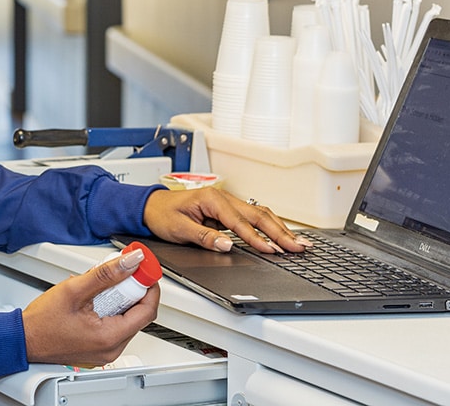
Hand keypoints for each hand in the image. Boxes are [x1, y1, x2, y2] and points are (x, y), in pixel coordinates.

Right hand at [22, 248, 158, 366]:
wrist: (24, 340)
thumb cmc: (42, 322)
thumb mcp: (74, 290)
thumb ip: (106, 275)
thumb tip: (131, 263)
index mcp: (109, 337)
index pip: (147, 310)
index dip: (148, 286)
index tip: (143, 270)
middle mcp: (112, 349)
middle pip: (137, 314)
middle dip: (131, 290)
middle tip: (119, 273)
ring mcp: (105, 351)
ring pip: (126, 320)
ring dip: (119, 299)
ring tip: (100, 286)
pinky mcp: (99, 350)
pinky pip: (115, 327)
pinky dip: (110, 310)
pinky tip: (94, 299)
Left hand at [142, 187, 311, 253]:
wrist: (151, 206)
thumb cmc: (162, 214)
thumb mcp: (179, 229)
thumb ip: (204, 237)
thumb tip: (227, 244)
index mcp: (212, 199)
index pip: (240, 222)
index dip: (256, 238)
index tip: (271, 250)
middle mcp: (223, 198)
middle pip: (258, 215)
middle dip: (279, 232)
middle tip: (298, 247)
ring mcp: (227, 204)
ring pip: (260, 214)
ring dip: (279, 229)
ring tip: (298, 243)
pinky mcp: (227, 211)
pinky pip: (253, 217)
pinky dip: (270, 226)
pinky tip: (281, 235)